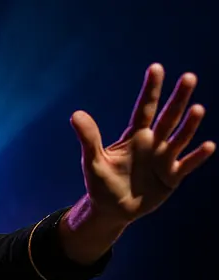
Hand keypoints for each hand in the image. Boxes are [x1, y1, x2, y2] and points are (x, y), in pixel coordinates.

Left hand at [73, 64, 213, 224]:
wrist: (112, 209)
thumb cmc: (101, 182)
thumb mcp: (93, 161)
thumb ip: (89, 138)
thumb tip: (76, 114)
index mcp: (134, 136)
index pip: (144, 109)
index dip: (150, 89)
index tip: (156, 67)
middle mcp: (153, 143)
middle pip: (167, 117)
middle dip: (177, 98)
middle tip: (189, 77)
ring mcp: (164, 159)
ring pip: (179, 138)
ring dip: (189, 125)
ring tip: (197, 108)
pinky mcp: (171, 177)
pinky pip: (186, 164)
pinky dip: (196, 156)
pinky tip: (208, 145)